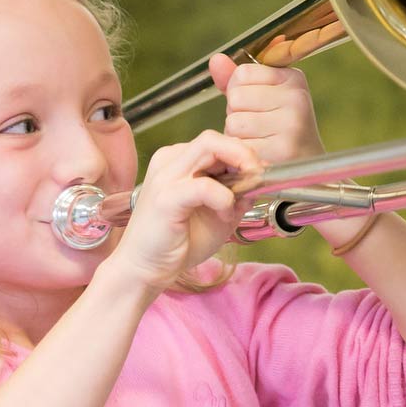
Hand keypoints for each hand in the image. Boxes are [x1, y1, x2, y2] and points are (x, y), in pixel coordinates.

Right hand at [99, 129, 262, 297]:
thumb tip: (259, 182)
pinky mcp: (166, 198)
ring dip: (238, 168)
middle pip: (214, 138)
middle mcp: (169, 162)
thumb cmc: (178, 242)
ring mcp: (165, 177)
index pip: (217, 142)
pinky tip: (225, 216)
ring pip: (210, 148)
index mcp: (178, 162)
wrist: (145, 269)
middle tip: (258, 178)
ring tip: (242, 197)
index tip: (260, 175)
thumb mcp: (219, 216)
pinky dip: (225, 199)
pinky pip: (206, 186)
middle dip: (245, 154)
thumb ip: (238, 196)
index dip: (244, 155)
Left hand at [210, 48, 374, 254]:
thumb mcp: (263, 99)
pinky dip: (243, 154)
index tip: (262, 107)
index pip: (242, 74)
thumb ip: (236, 80)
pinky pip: (240, 146)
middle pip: (235, 97)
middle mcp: (297, 98)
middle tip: (261, 128)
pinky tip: (260, 155)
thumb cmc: (281, 132)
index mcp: (293, 79)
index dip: (241, 93)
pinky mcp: (282, 150)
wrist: (309, 172)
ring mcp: (291, 124)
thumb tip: (215, 60)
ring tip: (260, 141)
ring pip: (234, 122)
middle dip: (238, 114)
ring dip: (238, 136)